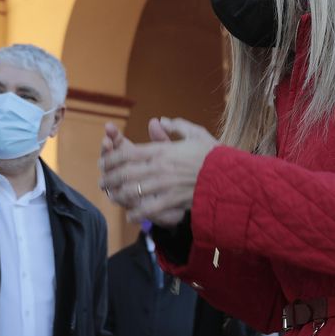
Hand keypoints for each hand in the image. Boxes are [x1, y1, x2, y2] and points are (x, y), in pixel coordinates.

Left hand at [98, 118, 216, 226]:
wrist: (232, 178)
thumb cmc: (214, 156)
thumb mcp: (196, 134)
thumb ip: (177, 126)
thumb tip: (161, 120)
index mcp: (162, 150)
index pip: (127, 153)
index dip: (110, 159)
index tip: (103, 163)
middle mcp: (159, 167)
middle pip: (124, 173)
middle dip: (109, 178)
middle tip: (103, 183)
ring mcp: (164, 185)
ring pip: (132, 191)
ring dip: (118, 195)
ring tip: (112, 197)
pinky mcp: (172, 201)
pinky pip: (148, 209)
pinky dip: (136, 213)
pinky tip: (131, 215)